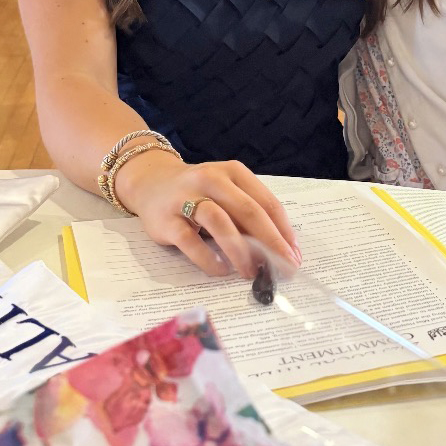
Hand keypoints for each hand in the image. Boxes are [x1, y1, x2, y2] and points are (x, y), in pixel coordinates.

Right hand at [116, 150, 300, 277]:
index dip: (284, 231)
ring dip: (241, 250)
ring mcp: (186, 197)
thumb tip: (276, 251)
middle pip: (248, 211)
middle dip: (271, 242)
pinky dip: (209, 258)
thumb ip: (247, 217)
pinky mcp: (166, 219)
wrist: (151, 183)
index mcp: (233, 172)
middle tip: (283, 268)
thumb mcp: (226, 194)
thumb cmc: (198, 193)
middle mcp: (211, 179)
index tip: (294, 255)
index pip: (266, 202)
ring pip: (220, 222)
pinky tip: (221, 270)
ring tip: (251, 272)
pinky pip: (190, 241)